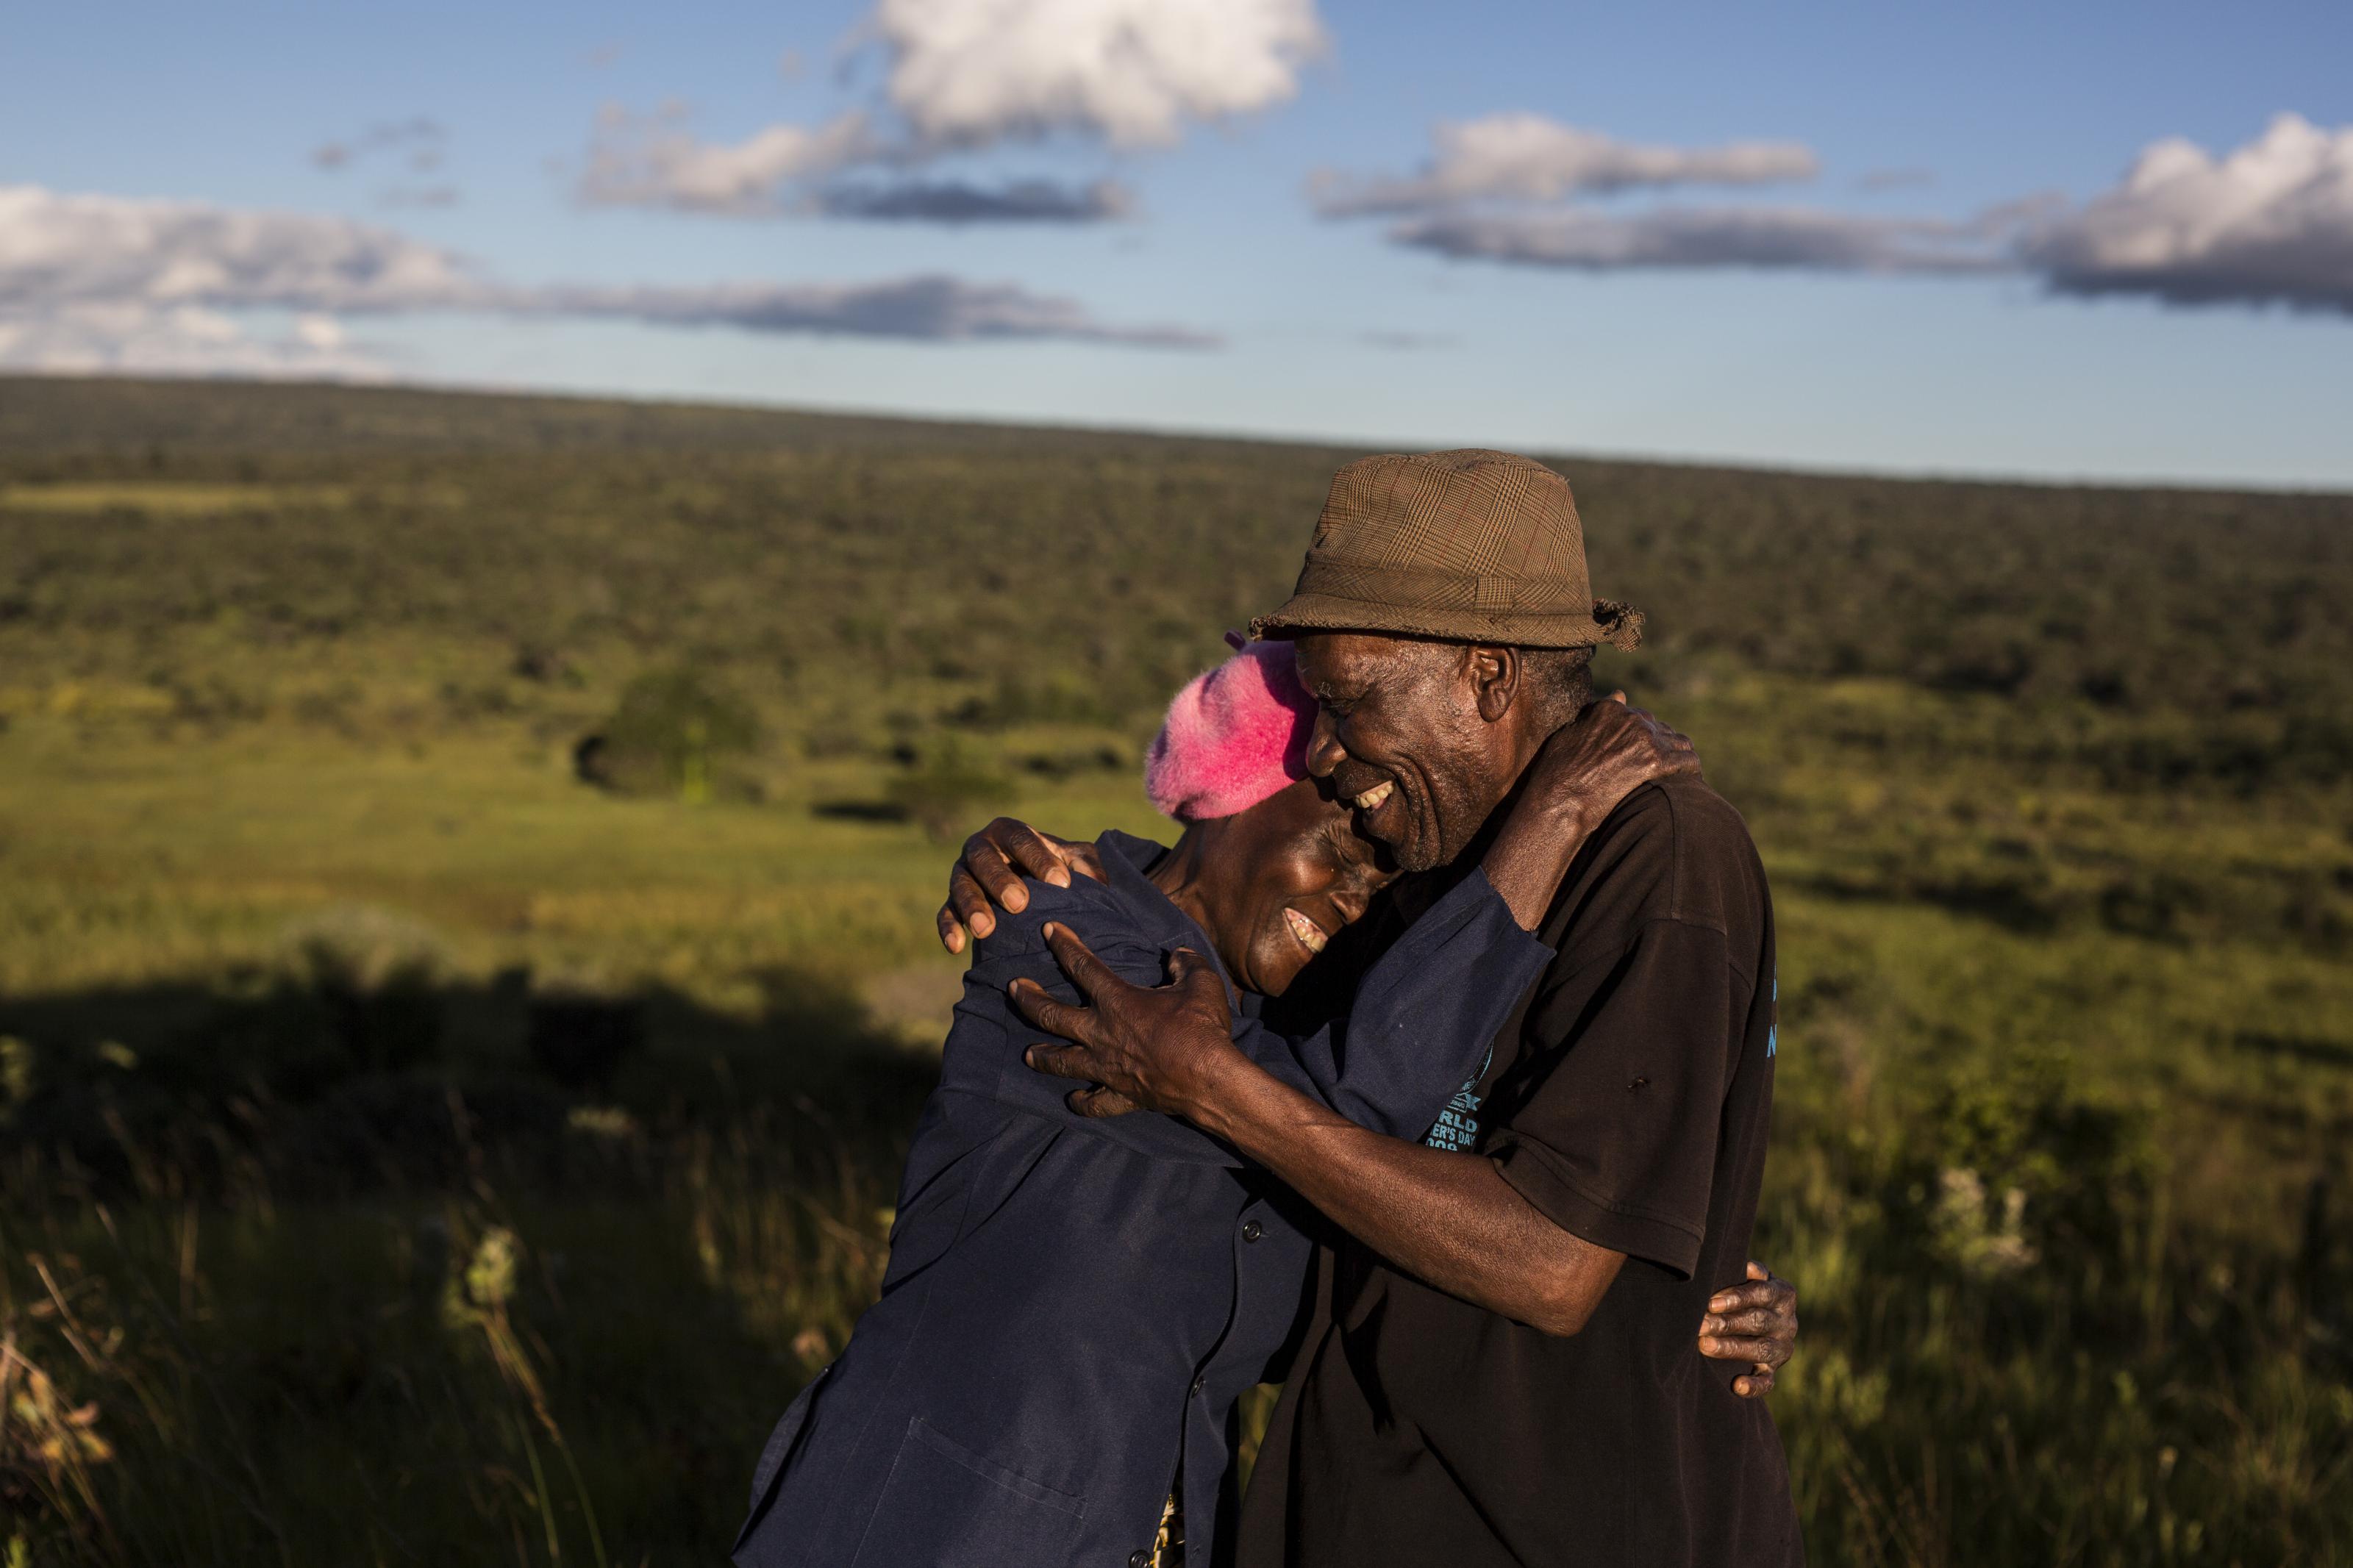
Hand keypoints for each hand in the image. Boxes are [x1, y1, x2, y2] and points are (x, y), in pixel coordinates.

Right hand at [936, 819, 1107, 953]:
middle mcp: (981, 848)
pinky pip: (944, 912)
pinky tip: (956, 947)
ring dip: (971, 906)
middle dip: (1000, 881)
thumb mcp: (1072, 859)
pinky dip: (948, 928)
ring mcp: (963, 874)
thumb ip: (1085, 864)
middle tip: (1019, 904)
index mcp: (1009, 832)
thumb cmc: (1053, 868)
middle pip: (984, 859)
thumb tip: (1095, 882)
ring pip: (960, 885)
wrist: (1028, 884)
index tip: (1060, 883)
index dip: (1039, 859)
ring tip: (986, 930)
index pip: (1021, 839)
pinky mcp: (952, 901)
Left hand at [1009, 924, 1239, 1118]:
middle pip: (1052, 1015)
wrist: (1209, 1079)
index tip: (1048, 930)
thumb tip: (1179, 955)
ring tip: (1027, 1053)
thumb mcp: (1201, 982)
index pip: (1082, 965)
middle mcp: (1102, 1033)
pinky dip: (1083, 1102)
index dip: (1063, 945)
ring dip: (1042, 1056)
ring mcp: (1107, 1067)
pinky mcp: (1121, 1095)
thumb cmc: (1202, 1028)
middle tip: (1014, 988)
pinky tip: (1074, 1100)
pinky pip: (1094, 1102)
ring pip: (1062, 1062)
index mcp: (1117, 1001)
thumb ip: (1186, 964)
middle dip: (1029, 999)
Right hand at [1480, 694, 1701, 929]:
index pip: (1638, 715)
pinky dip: (1691, 772)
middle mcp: (1629, 718)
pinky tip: (1690, 784)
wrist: (1558, 801)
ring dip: (1679, 757)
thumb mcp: (1569, 735)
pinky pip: (1687, 761)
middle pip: (1660, 728)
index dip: (1642, 735)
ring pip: (1679, 742)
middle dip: (1662, 746)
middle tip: (1662, 769)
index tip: (1642, 753)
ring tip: (1680, 776)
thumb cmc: (1556, 774)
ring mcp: (1644, 738)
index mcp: (1608, 709)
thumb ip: (1596, 714)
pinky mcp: (1655, 761)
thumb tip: (1619, 694)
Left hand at [1698, 1261, 1797, 1397]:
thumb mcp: (1751, 1277)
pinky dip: (1754, 1386)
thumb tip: (1748, 1266)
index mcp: (1783, 1295)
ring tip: (1705, 1346)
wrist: (1758, 1315)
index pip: (1762, 1294)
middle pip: (1757, 1322)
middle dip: (1726, 1323)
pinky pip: (1767, 1381)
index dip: (1737, 1298)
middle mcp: (1787, 1322)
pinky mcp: (1773, 1369)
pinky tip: (1738, 1386)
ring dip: (1731, 1348)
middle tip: (1700, 1324)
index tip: (1712, 1302)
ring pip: (1760, 1350)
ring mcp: (1782, 1348)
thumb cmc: (1745, 1289)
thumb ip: (1750, 1272)